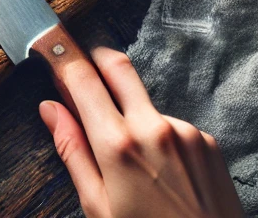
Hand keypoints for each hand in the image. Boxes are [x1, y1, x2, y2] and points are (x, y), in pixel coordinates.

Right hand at [40, 46, 244, 217]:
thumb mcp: (99, 209)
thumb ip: (73, 152)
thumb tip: (50, 110)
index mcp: (119, 146)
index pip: (82, 79)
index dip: (63, 61)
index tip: (53, 55)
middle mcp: (154, 128)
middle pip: (117, 66)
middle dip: (96, 62)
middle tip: (84, 77)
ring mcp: (185, 132)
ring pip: (145, 102)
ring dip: (131, 114)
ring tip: (134, 163)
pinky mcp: (208, 142)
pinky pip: (173, 125)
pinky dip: (160, 138)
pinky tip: (163, 173)